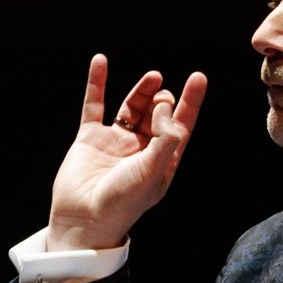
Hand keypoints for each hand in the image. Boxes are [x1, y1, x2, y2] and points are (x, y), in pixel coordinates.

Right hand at [45, 53, 206, 250]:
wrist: (84, 220)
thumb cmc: (122, 203)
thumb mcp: (153, 171)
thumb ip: (165, 137)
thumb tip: (165, 104)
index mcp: (162, 161)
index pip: (181, 125)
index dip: (191, 102)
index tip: (198, 77)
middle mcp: (140, 149)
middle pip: (157, 114)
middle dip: (164, 100)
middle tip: (163, 96)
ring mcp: (115, 142)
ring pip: (131, 108)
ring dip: (142, 91)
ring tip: (154, 77)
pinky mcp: (90, 139)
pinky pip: (94, 105)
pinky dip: (97, 83)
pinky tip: (100, 61)